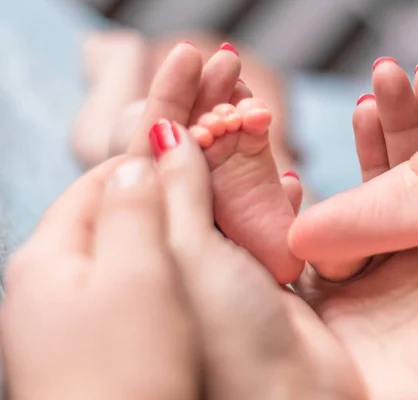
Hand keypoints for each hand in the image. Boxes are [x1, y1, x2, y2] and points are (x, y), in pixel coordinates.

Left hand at [1, 123, 366, 398]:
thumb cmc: (139, 371)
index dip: (154, 124)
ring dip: (228, 168)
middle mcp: (111, 271)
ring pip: (196, 211)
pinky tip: (279, 189)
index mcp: (67, 258)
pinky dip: (249, 211)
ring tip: (258, 123)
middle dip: (195, 134)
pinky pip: (225, 242)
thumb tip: (156, 140)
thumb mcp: (140, 271)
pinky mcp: (207, 305)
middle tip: (232, 89)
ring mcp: (162, 289)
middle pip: (155, 185)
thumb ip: (149, 199)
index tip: (191, 84)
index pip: (111, 171)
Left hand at [1, 157, 197, 398]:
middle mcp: (50, 282)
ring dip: (164, 229)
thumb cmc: (125, 372)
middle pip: (108, 214)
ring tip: (212, 221)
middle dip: (158, 191)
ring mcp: (69, 316)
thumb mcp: (136, 273)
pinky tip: (193, 273)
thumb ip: (138, 203)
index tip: (191, 147)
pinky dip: (162, 267)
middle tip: (210, 181)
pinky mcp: (95, 343)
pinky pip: (130, 285)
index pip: (98, 181)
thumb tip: (145, 149)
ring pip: (123, 250)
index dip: (148, 158)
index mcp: (49, 255)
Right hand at [289, 62, 417, 398]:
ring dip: (368, 148)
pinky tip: (326, 163)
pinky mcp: (344, 293)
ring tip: (364, 102)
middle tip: (387, 75)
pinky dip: (328, 197)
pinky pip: (334, 235)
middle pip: (415, 172)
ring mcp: (386, 269)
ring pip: (375, 194)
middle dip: (403, 120)